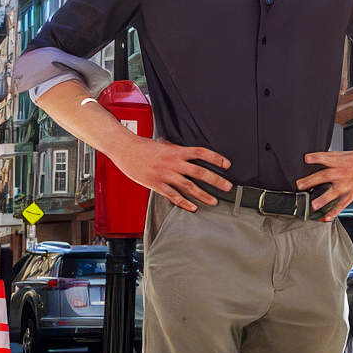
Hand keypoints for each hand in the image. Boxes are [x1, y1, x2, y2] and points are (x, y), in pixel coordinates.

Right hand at [114, 133, 230, 210]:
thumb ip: (174, 149)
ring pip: (188, 186)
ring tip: (214, 201)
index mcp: (176, 151)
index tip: (227, 164)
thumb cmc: (142, 146)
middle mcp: (173, 163)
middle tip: (228, 187)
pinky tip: (193, 208)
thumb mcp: (162, 144)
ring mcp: (165, 175)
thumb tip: (183, 151)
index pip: (201, 153)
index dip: (215, 158)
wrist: (124, 149)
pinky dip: (184, 203)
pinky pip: (173, 196)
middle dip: (216, 180)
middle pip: (199, 172)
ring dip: (203, 195)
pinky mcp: (156, 184)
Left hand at [298, 149, 352, 219]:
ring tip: (312, 206)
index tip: (306, 159)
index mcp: (338, 162)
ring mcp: (345, 186)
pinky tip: (325, 217)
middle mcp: (340, 174)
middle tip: (300, 186)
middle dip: (310, 182)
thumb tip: (311, 159)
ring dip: (321, 201)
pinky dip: (333, 212)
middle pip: (323, 176)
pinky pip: (341, 205)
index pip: (324, 158)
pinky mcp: (351, 194)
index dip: (314, 158)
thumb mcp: (341, 154)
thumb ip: (327, 158)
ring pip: (331, 194)